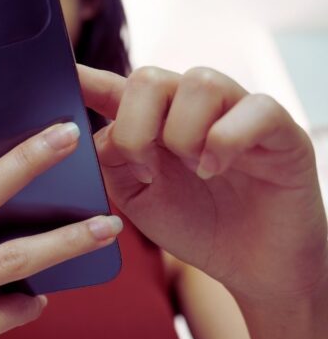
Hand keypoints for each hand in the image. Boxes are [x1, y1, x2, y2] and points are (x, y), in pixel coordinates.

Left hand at [78, 64, 327, 303]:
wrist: (251, 266)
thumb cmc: (194, 225)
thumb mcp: (135, 196)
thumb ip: (110, 159)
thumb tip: (93, 131)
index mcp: (152, 120)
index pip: (114, 87)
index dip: (85, 77)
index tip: (60, 71)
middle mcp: (192, 106)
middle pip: (149, 77)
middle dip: (136, 126)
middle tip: (146, 169)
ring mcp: (236, 111)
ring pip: (198, 82)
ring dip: (182, 133)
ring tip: (192, 171)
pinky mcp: (278, 127)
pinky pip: (252, 107)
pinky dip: (225, 141)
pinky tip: (216, 170)